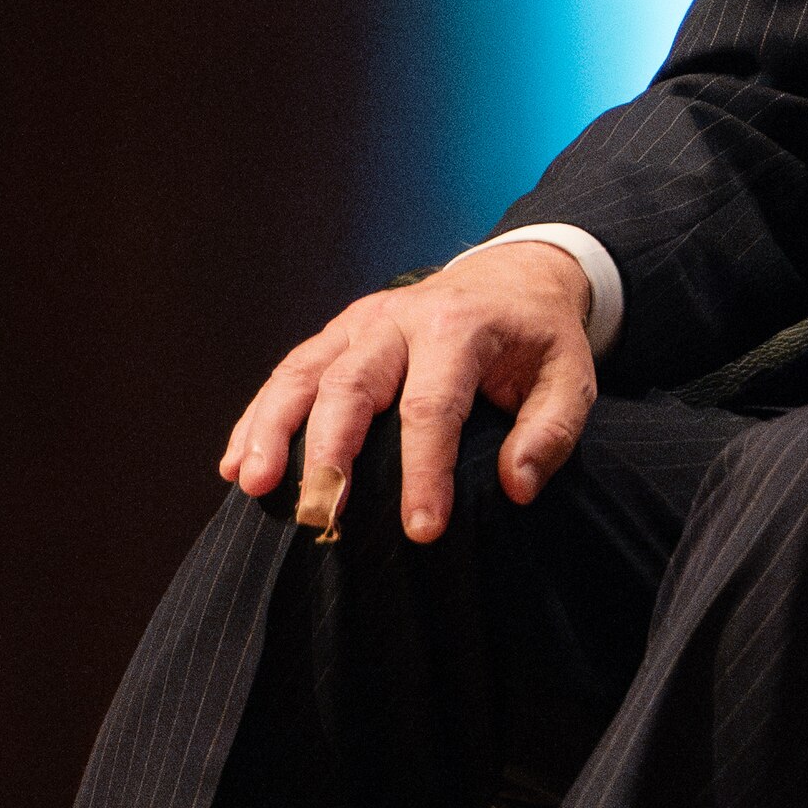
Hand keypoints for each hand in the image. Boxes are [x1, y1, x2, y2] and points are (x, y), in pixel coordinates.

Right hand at [220, 235, 597, 544]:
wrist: (514, 278)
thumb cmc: (539, 340)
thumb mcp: (572, 379)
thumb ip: (550, 432)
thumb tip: (514, 487)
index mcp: (460, 328)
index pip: (432, 407)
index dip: (424, 471)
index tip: (421, 530)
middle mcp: (400, 318)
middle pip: (351, 384)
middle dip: (329, 451)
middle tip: (317, 511)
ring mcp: (361, 321)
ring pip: (304, 373)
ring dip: (271, 428)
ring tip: (250, 484)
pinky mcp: (338, 332)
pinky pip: (290, 372)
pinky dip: (258, 417)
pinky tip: (234, 464)